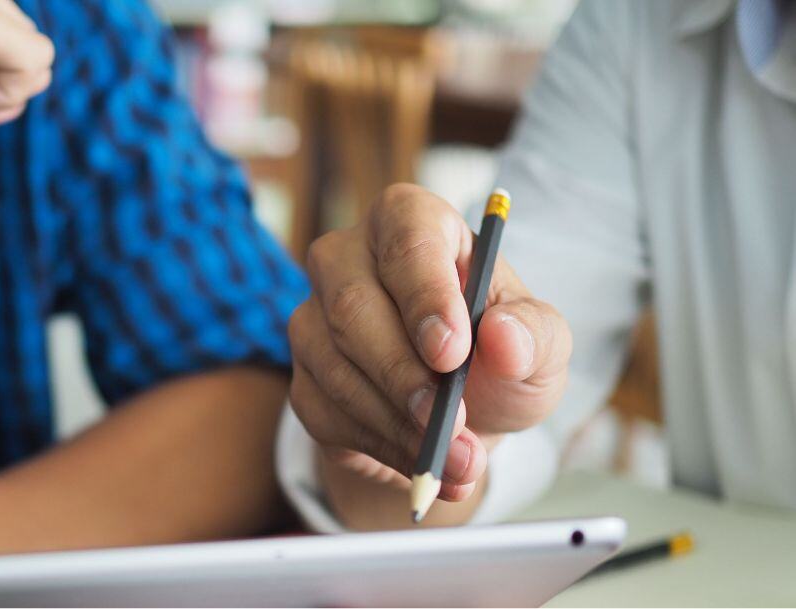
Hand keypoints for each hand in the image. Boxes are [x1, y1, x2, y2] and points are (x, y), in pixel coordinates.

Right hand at [288, 184, 570, 503]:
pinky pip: (324, 412)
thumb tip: (505, 337)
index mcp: (410, 221)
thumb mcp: (541, 345)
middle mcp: (346, 257)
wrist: (462, 416)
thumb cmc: (499, 359)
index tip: (453, 353)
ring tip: (457, 458)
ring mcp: (314, 316)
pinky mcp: (302, 375)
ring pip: (335, 366)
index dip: (426, 296)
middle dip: (405, 375)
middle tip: (452, 424)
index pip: (407, 241)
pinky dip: (379, 446)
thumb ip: (534, 336)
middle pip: (353, 306)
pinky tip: (422, 460)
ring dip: (397, 423)